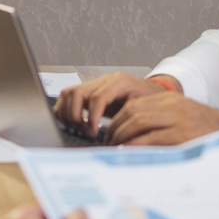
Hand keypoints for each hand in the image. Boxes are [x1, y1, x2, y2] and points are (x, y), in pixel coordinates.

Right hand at [54, 72, 172, 135]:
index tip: (94, 132)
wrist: (152, 93)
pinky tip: (76, 124)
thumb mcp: (146, 109)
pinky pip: (67, 97)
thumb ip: (131, 120)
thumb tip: (119, 137)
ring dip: (68, 114)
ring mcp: (93, 85)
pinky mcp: (87, 92)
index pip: (96, 97)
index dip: (92, 117)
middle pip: (76, 93)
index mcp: (119, 82)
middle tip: (86, 131)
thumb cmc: (150, 101)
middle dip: (76, 116)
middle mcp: (103, 80)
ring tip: (80, 128)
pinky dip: (66, 111)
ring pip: (68, 94)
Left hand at [104, 89, 218, 146]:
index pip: (134, 105)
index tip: (110, 133)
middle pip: (132, 112)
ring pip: (138, 123)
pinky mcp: (181, 134)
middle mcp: (171, 106)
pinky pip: (150, 139)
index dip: (117, 120)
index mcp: (169, 100)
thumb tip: (132, 136)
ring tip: (115, 149)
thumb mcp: (180, 118)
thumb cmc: (204, 130)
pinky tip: (128, 152)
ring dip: (122, 137)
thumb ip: (159, 122)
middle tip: (108, 143)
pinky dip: (135, 145)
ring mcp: (176, 119)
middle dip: (116, 129)